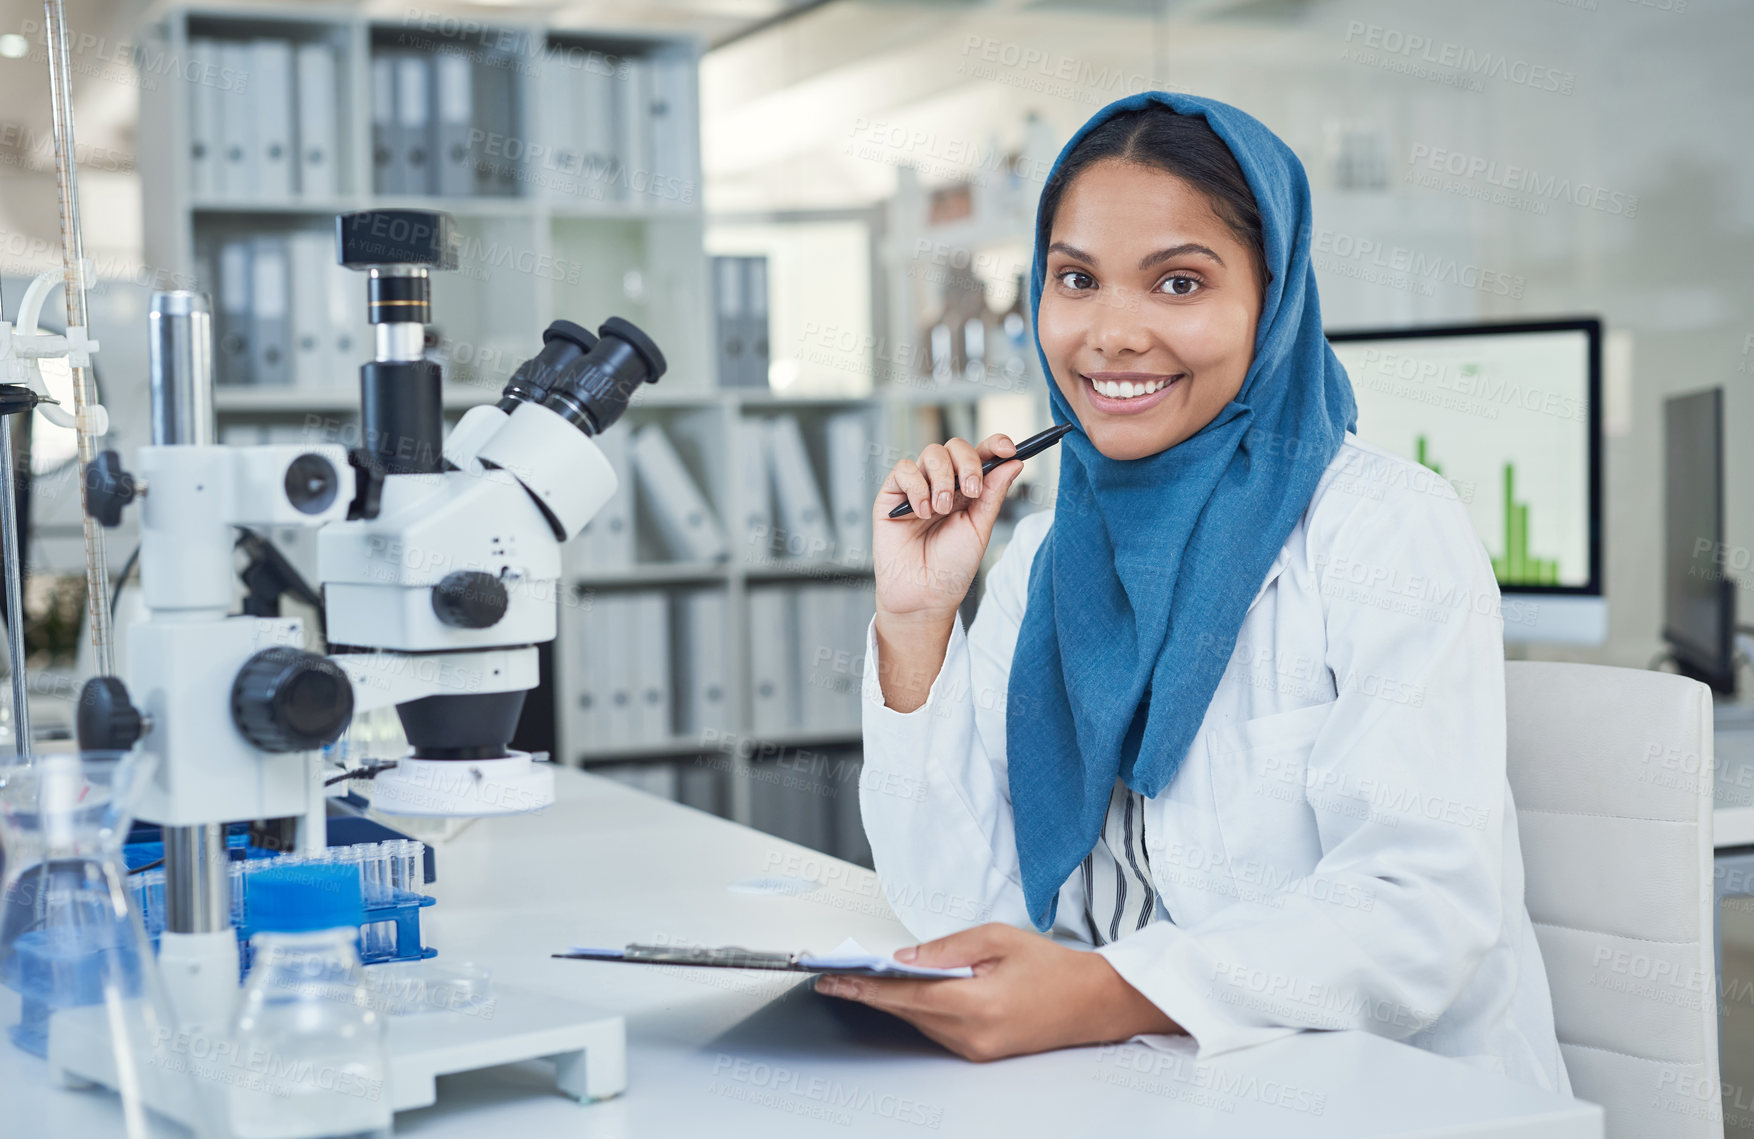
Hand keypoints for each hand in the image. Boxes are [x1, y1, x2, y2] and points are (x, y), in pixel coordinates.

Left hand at [813, 923, 1180, 1061]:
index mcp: (978, 1004)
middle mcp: (973, 1035)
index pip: (907, 995)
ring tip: (858, 980)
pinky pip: (936, 1028)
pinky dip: (917, 1009)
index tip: (835, 979)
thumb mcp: (998, 939)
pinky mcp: (979, 1052)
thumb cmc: (1053, 967)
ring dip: (891, 1001)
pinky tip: (901, 993)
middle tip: (834, 976)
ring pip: (919, 1021)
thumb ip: (947, 948)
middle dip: (869, 992)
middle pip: (907, 1011)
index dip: (865, 986)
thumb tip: (904, 958)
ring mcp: (976, 1049)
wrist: (1092, 1002)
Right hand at [871, 433, 1023, 625]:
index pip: (981, 454)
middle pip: (955, 447)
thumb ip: (994, 493)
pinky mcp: (892, 495)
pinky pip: (903, 469)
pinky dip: (916, 487)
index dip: (995, 444)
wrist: (924, 594)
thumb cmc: (952, 566)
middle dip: (968, 463)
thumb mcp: (980, 528)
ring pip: (930, 453)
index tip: (1008, 449)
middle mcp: (943, 483)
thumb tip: (1014, 462)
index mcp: (967, 489)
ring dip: (942, 479)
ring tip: (941, 510)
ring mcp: (917, 487)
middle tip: (971, 491)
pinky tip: (921, 512)